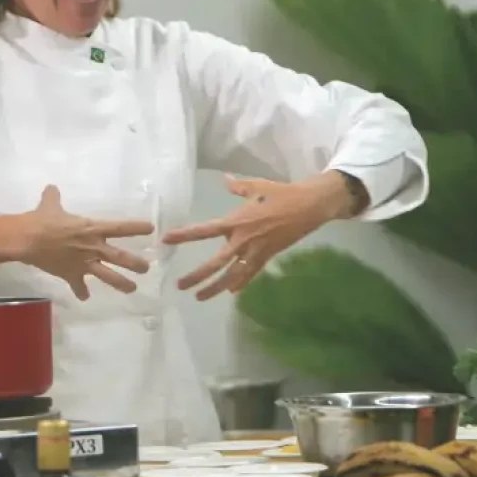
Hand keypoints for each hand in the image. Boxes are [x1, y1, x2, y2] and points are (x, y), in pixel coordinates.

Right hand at [0, 186, 154, 299]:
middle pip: (121, 257)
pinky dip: (81, 292)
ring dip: (122, 284)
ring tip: (132, 289)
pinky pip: (79, 286)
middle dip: (136, 264)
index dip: (136, 227)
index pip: (120, 227)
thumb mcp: (49, 203)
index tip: (150, 228)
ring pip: (108, 276)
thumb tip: (51, 188)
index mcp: (92, 228)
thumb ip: (54, 196)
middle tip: (147, 268)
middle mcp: (93, 247)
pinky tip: (84, 297)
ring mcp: (83, 263)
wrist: (28, 239)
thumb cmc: (42, 219)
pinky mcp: (71, 275)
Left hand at [163, 172, 364, 300]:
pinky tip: (230, 291)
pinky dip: (239, 283)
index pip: (204, 230)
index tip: (167, 240)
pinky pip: (251, 273)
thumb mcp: (256, 186)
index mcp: (236, 221)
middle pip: (216, 262)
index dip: (184, 236)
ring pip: (232, 275)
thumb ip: (237, 187)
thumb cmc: (281, 193)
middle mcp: (243, 240)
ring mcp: (256, 251)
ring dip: (214, 287)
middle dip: (197, 275)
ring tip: (199, 297)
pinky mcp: (268, 257)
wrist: (310, 206)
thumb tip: (224, 180)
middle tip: (180, 285)